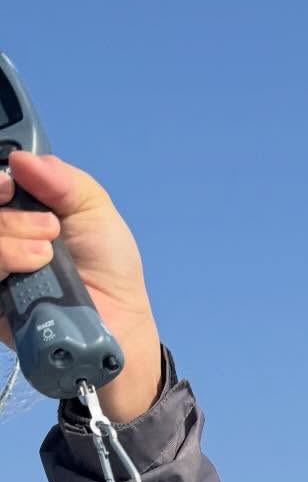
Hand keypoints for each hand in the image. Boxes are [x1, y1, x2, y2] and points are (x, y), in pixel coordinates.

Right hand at [0, 151, 162, 423]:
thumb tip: (21, 159)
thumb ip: (63, 180)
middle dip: (10, 215)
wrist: (121, 322)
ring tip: (47, 255)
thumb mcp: (94, 209)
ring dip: (9, 239)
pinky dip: (3, 262)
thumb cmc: (108, 264)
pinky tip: (32, 268)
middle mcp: (4, 236)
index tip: (12, 185)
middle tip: (50, 229)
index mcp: (19, 208)